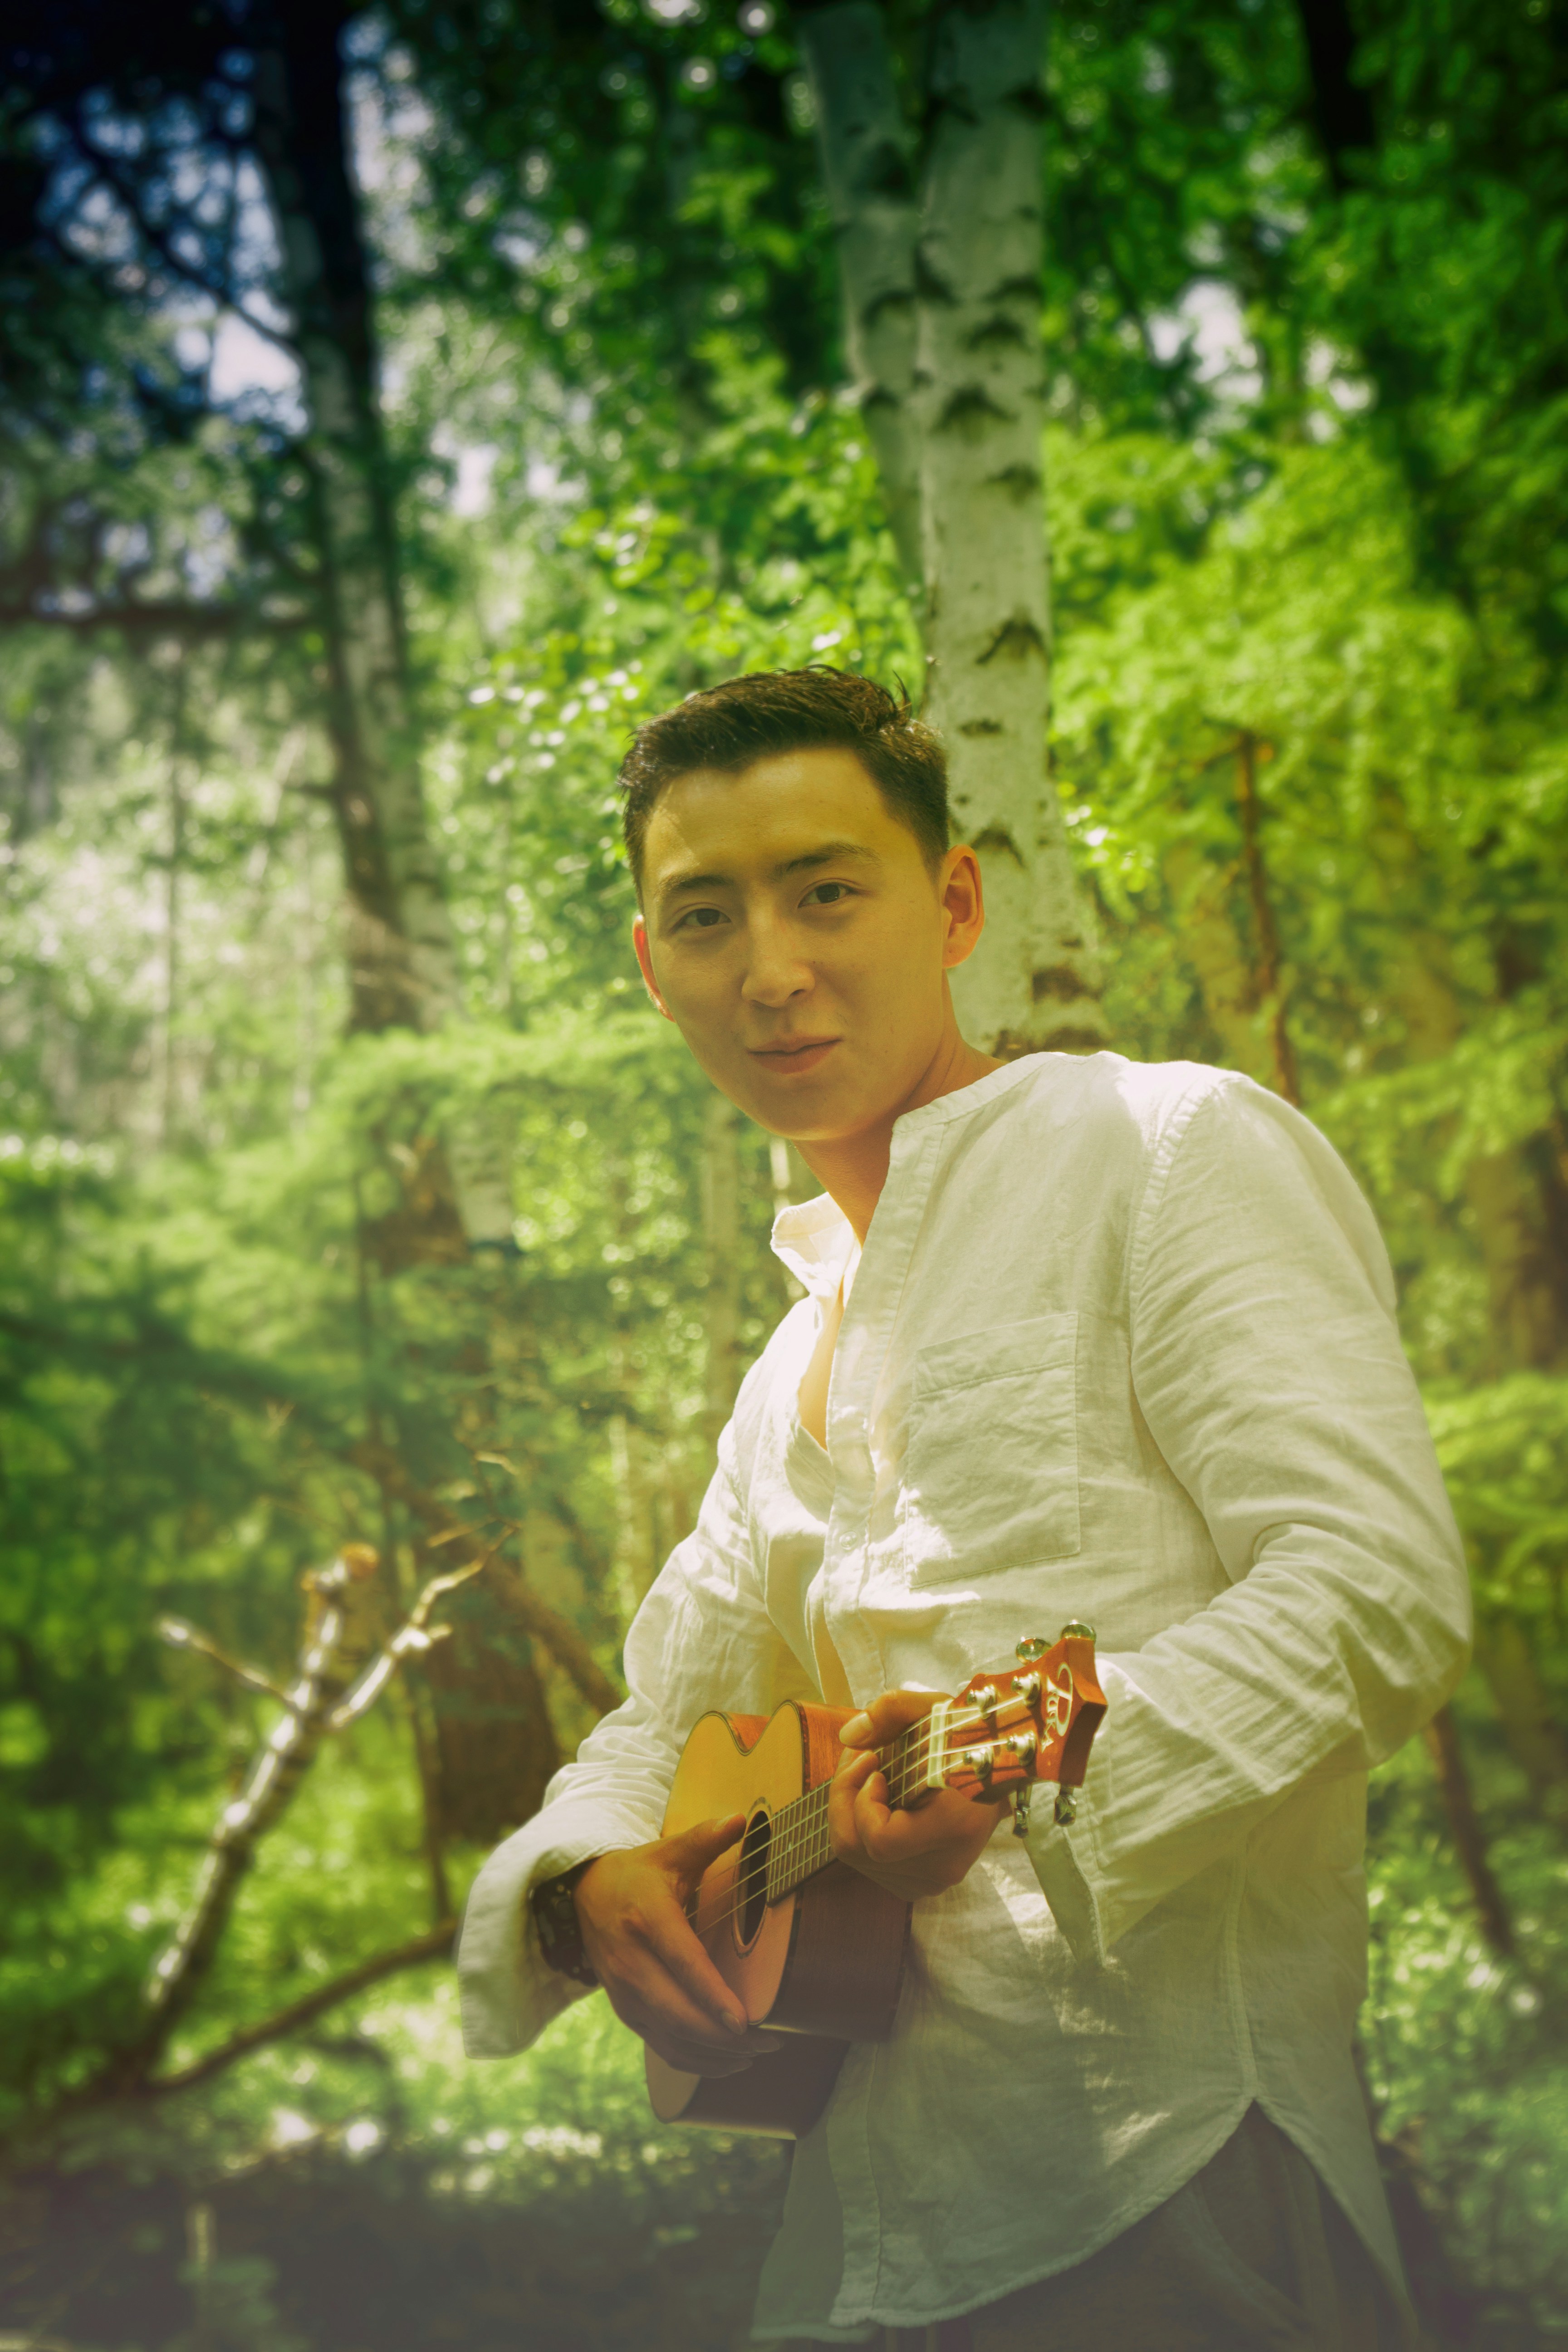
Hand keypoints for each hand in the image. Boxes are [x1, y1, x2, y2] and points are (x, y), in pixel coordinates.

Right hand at [573, 1816, 778, 2077]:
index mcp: (647, 1919)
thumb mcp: (668, 1852)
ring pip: (670, 2039)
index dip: (712, 1996)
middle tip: (772, 2040)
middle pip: (677, 2013)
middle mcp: (631, 1963)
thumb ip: (704, 1839)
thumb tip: (740, 1818)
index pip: (682, 1964)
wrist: (583, 1896)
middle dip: (724, 2037)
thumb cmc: (638, 1874)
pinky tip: (730, 2064)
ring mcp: (625, 1993)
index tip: (744, 2021)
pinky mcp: (626, 2012)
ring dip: (715, 2056)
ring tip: (760, 2054)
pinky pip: (662, 2047)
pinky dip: (696, 2062)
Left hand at [829, 1688, 1008, 1901]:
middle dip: (845, 1798)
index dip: (863, 1804)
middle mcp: (943, 1865)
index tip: (876, 1768)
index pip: (881, 1841)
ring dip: (851, 1810)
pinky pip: (871, 1865)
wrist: (1004, 1773)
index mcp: (955, 1827)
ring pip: (858, 1858)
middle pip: (857, 1850)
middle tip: (860, 1759)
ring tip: (869, 1772)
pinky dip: (864, 1829)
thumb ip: (893, 1710)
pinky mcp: (922, 1884)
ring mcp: (933, 1880)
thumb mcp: (937, 1710)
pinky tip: (879, 1799)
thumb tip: (849, 1735)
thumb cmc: (970, 1739)